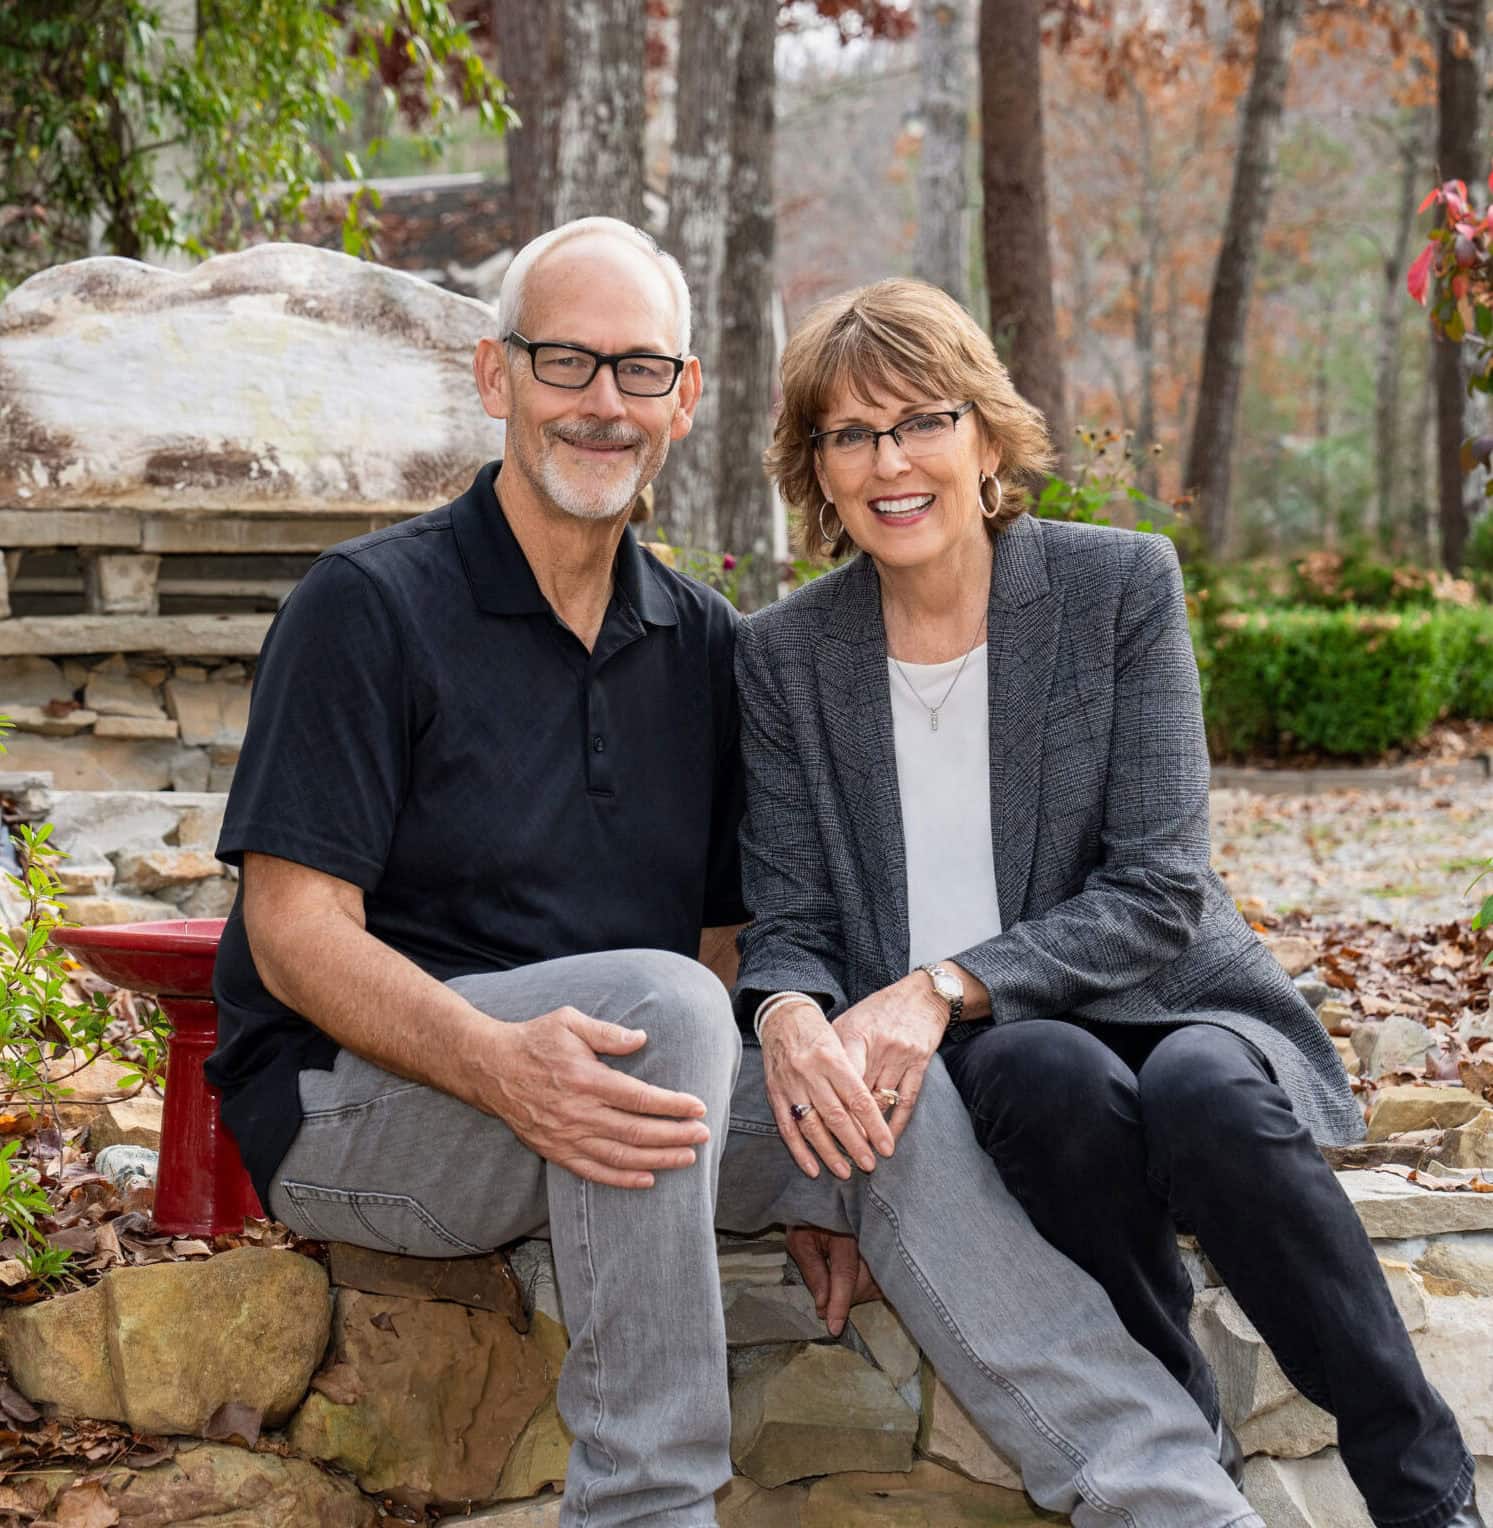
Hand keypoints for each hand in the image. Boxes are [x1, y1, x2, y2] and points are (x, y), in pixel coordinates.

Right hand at [484, 1009, 710, 1189]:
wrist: (491, 1068)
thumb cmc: (535, 1040)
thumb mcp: (570, 1021)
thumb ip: (607, 1032)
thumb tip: (641, 1039)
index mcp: (586, 1079)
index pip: (640, 1098)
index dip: (672, 1105)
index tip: (698, 1106)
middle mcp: (578, 1112)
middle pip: (637, 1132)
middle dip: (675, 1135)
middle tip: (703, 1134)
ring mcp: (566, 1136)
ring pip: (620, 1155)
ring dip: (657, 1159)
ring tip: (686, 1158)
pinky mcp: (555, 1151)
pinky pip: (593, 1171)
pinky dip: (622, 1178)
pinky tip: (647, 1178)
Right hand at [759, 1001, 894, 1178]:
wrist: (782, 1018)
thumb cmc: (818, 1032)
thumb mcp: (841, 1044)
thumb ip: (854, 1076)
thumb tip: (873, 1116)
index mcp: (832, 1058)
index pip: (858, 1099)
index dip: (874, 1126)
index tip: (886, 1147)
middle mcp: (810, 1073)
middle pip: (836, 1116)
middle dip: (855, 1145)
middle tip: (870, 1164)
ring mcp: (790, 1085)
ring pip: (812, 1126)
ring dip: (829, 1153)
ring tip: (845, 1171)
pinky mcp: (774, 1095)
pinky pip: (787, 1128)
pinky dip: (799, 1151)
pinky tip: (813, 1168)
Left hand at [786, 1226, 881, 1336]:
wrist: (825, 1201)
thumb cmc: (809, 1221)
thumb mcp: (800, 1242)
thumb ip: (813, 1272)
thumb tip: (823, 1306)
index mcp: (843, 1232)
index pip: (845, 1273)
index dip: (840, 1303)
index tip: (834, 1328)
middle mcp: (868, 1236)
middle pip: (864, 1282)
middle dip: (845, 1301)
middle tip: (825, 1307)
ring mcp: (879, 1242)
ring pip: (876, 1284)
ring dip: (856, 1296)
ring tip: (837, 1293)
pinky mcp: (885, 1249)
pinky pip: (882, 1281)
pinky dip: (867, 1290)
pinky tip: (852, 1286)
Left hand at [833, 973, 948, 1141]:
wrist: (921, 996)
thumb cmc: (879, 1009)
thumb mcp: (850, 1020)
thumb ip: (832, 1047)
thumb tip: (811, 1077)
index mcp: (855, 1034)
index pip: (839, 1077)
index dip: (831, 1104)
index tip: (820, 1128)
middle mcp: (879, 1046)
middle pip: (859, 1094)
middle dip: (849, 1124)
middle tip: (838, 1150)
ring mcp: (901, 1056)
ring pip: (883, 1101)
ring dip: (871, 1129)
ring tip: (861, 1151)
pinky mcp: (920, 1063)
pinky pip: (907, 1100)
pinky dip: (897, 1123)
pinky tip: (889, 1139)